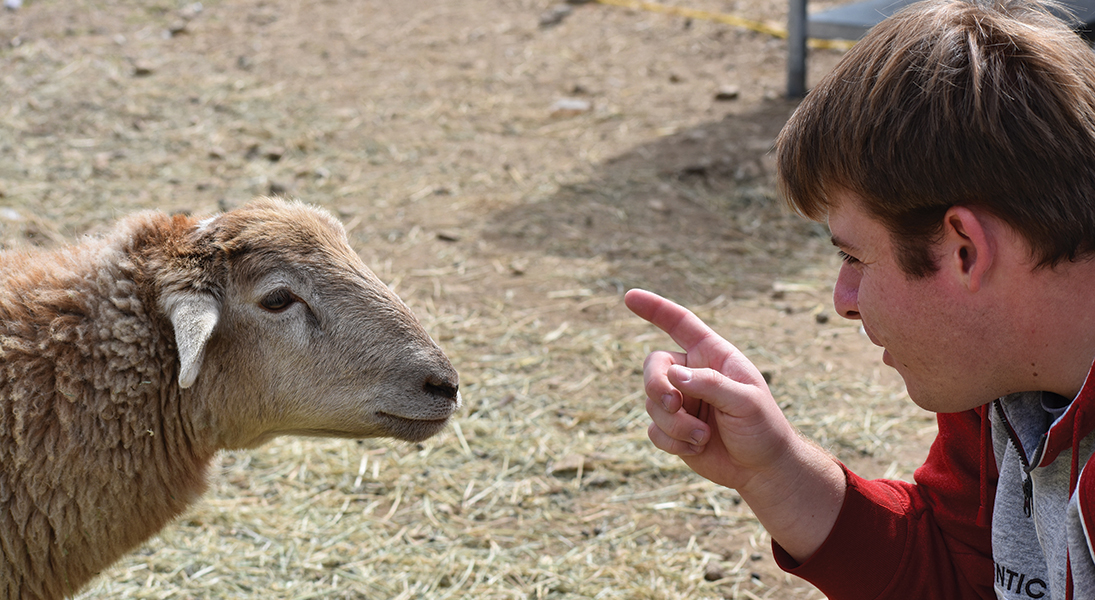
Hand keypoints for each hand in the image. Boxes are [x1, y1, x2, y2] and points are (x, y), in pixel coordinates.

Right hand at [625, 288, 795, 490]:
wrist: (762, 469)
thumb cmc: (763, 428)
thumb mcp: (746, 401)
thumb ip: (711, 384)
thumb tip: (673, 375)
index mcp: (713, 355)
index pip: (680, 324)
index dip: (655, 309)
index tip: (630, 297)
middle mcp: (692, 374)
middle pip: (654, 366)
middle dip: (657, 385)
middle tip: (674, 405)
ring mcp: (681, 402)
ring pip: (652, 403)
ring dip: (675, 424)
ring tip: (704, 438)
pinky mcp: (672, 429)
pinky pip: (654, 430)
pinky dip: (672, 442)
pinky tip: (697, 448)